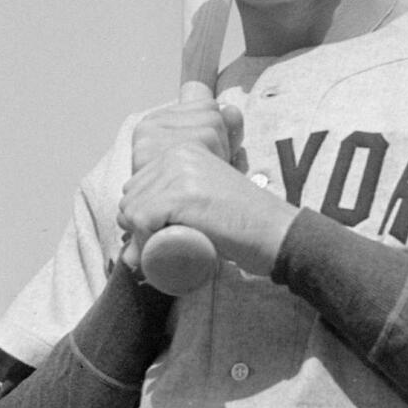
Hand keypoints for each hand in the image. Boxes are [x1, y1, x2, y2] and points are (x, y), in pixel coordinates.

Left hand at [120, 86, 292, 276]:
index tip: (155, 239)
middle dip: (137, 228)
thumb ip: (183, 199)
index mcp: (183, 151)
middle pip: (131, 197)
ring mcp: (180, 174)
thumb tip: (148, 217)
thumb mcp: (207, 198)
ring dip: (139, 238)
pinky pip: (142, 220)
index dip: (140, 216)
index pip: (137, 185)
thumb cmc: (244, 225)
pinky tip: (157, 254)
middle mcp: (178, 155)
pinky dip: (142, 241)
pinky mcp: (182, 195)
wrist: (277, 233)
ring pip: (132, 210)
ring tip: (160, 256)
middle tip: (157, 251)